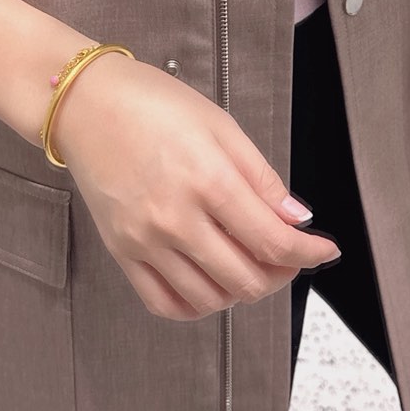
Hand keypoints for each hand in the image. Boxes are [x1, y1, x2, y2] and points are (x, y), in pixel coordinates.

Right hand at [51, 54, 340, 320]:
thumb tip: (296, 218)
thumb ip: (261, 178)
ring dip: (242, 291)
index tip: (324, 251)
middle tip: (288, 255)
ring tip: (250, 264)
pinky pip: (165, 303)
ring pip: (211, 298)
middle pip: (246, 279)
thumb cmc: (152, 104)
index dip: (308, 254)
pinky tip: (211, 285)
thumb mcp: (221, 126)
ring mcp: (145, 242)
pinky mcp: (122, 253)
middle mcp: (176, 220)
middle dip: (281, 274)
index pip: (273, 242)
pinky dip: (197, 306)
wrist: (86, 105)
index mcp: (208, 182)